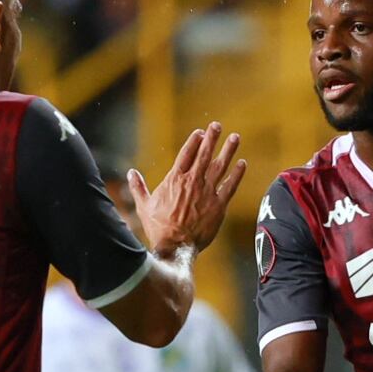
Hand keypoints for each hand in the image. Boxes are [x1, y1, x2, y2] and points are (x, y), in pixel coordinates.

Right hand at [131, 122, 248, 255]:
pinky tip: (242, 164)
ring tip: (234, 138)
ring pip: (220, 167)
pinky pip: (230, 186)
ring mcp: (207, 193)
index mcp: (175, 180)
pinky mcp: (218, 206)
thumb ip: (138, 187)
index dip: (194, 142)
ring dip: (228, 151)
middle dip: (212, 139)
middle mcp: (193, 182)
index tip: (200, 132)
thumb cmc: (158, 228)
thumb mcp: (144, 206)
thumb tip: (130, 173)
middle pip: (204, 155)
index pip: (186, 154)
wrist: (176, 246)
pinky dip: (237, 174)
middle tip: (217, 126)